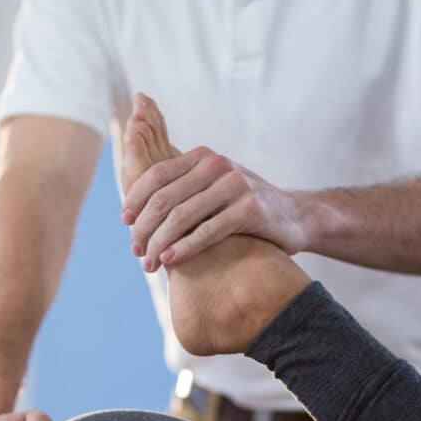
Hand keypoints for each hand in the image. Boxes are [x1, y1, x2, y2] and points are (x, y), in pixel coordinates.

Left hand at [122, 146, 310, 271]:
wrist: (295, 217)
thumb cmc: (245, 208)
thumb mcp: (214, 189)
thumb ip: (185, 191)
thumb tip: (138, 212)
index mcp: (203, 156)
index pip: (156, 174)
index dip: (136, 199)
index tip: (124, 223)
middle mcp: (217, 165)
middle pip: (164, 197)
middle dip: (144, 227)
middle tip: (135, 251)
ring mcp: (234, 186)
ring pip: (181, 216)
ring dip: (158, 243)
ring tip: (147, 263)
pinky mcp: (249, 209)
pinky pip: (206, 231)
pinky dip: (183, 248)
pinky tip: (169, 260)